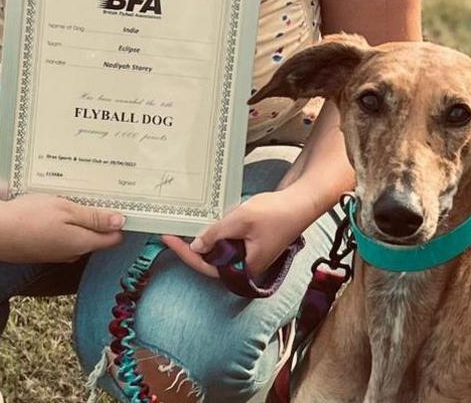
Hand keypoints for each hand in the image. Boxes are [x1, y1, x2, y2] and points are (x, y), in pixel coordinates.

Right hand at [0, 193, 125, 263]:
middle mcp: (71, 253)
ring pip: (77, 236)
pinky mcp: (40, 251)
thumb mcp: (65, 209)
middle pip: (96, 236)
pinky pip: (60, 237)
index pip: (113, 238)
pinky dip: (62, 224)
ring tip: (76, 196)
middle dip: (100, 218)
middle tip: (101, 194)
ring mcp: (55, 254)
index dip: (121, 222)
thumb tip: (121, 222)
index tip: (124, 203)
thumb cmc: (28, 217)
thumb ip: (93, 217)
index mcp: (82, 244)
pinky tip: (53, 208)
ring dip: (79, 220)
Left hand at [161, 187, 318, 278]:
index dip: (185, 253)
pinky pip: (229, 245)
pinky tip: (206, 223)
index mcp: (245, 268)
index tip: (168, 238)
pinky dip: (216, 236)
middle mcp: (247, 267)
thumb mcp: (240, 220)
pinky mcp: (253, 246)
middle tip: (170, 232)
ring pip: (219, 253)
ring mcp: (250, 257)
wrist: (302, 203)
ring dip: (202, 241)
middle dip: (190, 249)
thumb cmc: (276, 213)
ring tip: (183, 228)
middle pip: (211, 262)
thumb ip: (215, 235)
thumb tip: (195, 247)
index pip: (207, 266)